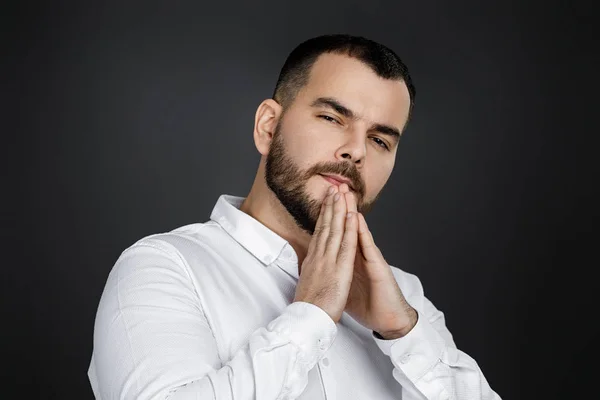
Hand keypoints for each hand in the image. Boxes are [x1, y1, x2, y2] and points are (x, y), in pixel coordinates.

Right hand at [294, 185, 357, 322]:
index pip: (319, 233)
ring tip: (342, 193)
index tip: (327, 201)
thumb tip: (308, 265)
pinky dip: (349, 229)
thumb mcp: (305, 284)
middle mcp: (319, 257)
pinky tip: (352, 216)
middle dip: (330, 206)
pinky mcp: (339, 269)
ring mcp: (328, 261)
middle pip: (325, 226)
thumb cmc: (307, 308)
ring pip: (335, 230)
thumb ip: (309, 272)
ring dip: (339, 210)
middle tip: (333, 188)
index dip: (324, 215)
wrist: (307, 321)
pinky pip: (346, 245)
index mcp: (312, 260)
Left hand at [338, 184, 417, 338]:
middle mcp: (360, 257)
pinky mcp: (378, 268)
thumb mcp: (345, 287)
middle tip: (335, 187)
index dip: (331, 219)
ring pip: (358, 232)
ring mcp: (370, 260)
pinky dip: (362, 233)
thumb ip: (334, 275)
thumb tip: (319, 272)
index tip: (324, 202)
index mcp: (350, 261)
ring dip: (352, 212)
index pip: (339, 236)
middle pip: (348, 228)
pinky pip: (368, 248)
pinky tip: (357, 220)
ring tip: (346, 194)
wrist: (388, 320)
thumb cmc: (368, 305)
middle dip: (341, 208)